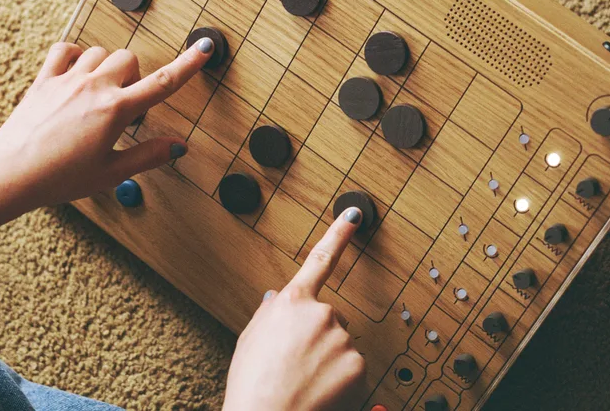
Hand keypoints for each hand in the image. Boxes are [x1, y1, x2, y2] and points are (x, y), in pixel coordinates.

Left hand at [0, 38, 213, 212]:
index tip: (205, 48)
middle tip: (122, 106)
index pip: (163, 83)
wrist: (10, 173)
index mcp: (115, 111)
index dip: (188, 65)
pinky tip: (75, 75)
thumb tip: (178, 146)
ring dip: (106, 67)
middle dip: (133, 77)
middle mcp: (94, 87)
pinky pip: (66, 49)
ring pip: (100, 52)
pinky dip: (75, 56)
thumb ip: (147, 156)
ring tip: (97, 95)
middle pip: (129, 59)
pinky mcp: (44, 78)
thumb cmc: (59, 178)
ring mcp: (67, 79)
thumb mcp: (110, 174)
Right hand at [224, 208, 367, 410]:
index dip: (338, 234)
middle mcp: (321, 313)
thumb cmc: (252, 386)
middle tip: (296, 364)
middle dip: (319, 336)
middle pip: (331, 318)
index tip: (353, 216)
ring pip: (342, 346)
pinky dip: (342, 381)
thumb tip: (276, 300)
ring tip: (304, 382)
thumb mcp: (250, 341)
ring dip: (330, 361)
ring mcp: (342, 339)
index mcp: (291, 302)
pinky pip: (354, 369)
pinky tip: (321, 393)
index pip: (320, 260)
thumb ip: (268, 315)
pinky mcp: (359, 365)